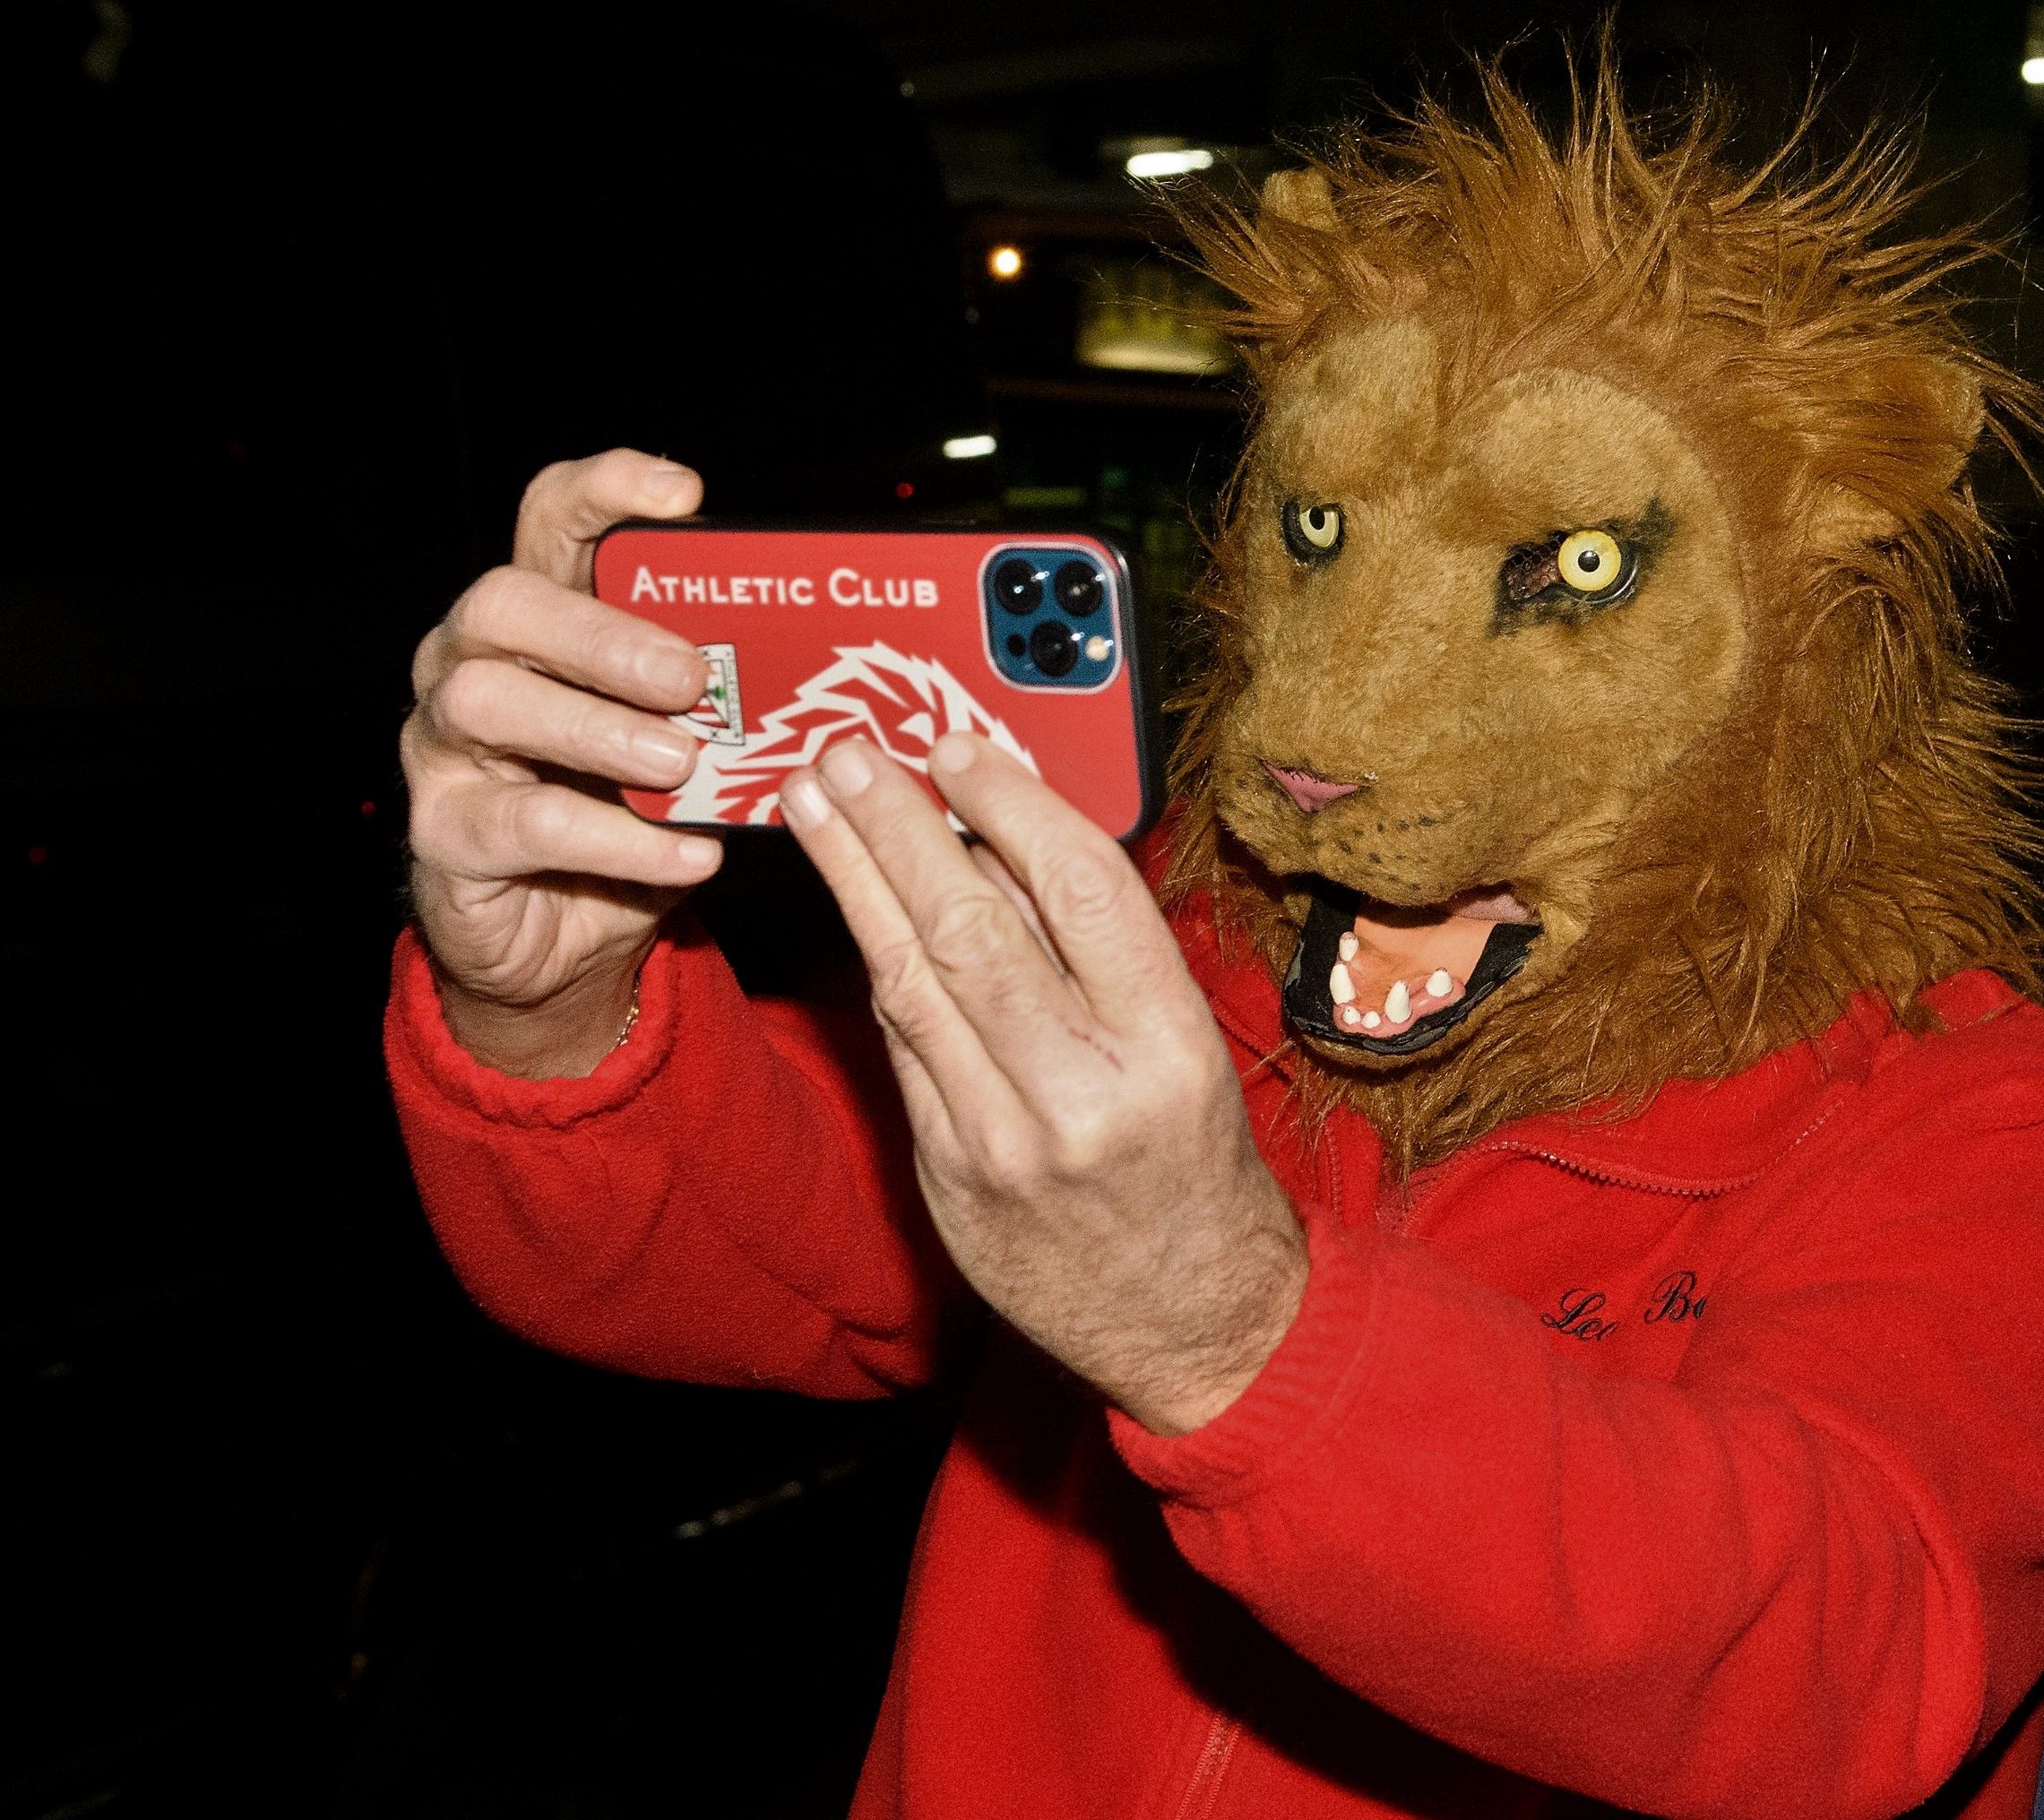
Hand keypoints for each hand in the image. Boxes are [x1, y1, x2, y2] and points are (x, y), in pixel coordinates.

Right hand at [405, 452, 723, 1077]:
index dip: (605, 489)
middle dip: (601, 634)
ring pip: (490, 703)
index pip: (552, 519)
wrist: (568, 940)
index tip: (684, 493)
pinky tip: (687, 852)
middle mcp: (472, 664)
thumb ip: (727, 689)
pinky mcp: (447, 833)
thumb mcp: (689, 738)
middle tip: (690, 678)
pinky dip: (615, 837)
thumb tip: (835, 655)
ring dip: (597, 728)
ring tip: (682, 762)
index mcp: (542, 619)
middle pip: (503, 604)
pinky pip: (522, 822)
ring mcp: (445, 748)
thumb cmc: (632, 812)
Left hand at [780, 729, 1306, 1434]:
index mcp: (1166, 1046)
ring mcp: (1002, 1140)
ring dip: (855, 878)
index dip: (1011, 805)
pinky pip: (901, 1048)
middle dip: (899, 825)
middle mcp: (1082, 1092)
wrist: (1193, 1323)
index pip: (1082, 893)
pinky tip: (851, 904)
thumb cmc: (1200, 1171)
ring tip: (815, 801)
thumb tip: (1014, 838)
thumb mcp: (1189, 1052)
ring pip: (913, 980)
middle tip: (850, 749)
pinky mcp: (945, 1176)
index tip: (959, 747)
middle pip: (973, 926)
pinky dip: (877, 965)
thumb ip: (1108, 957)